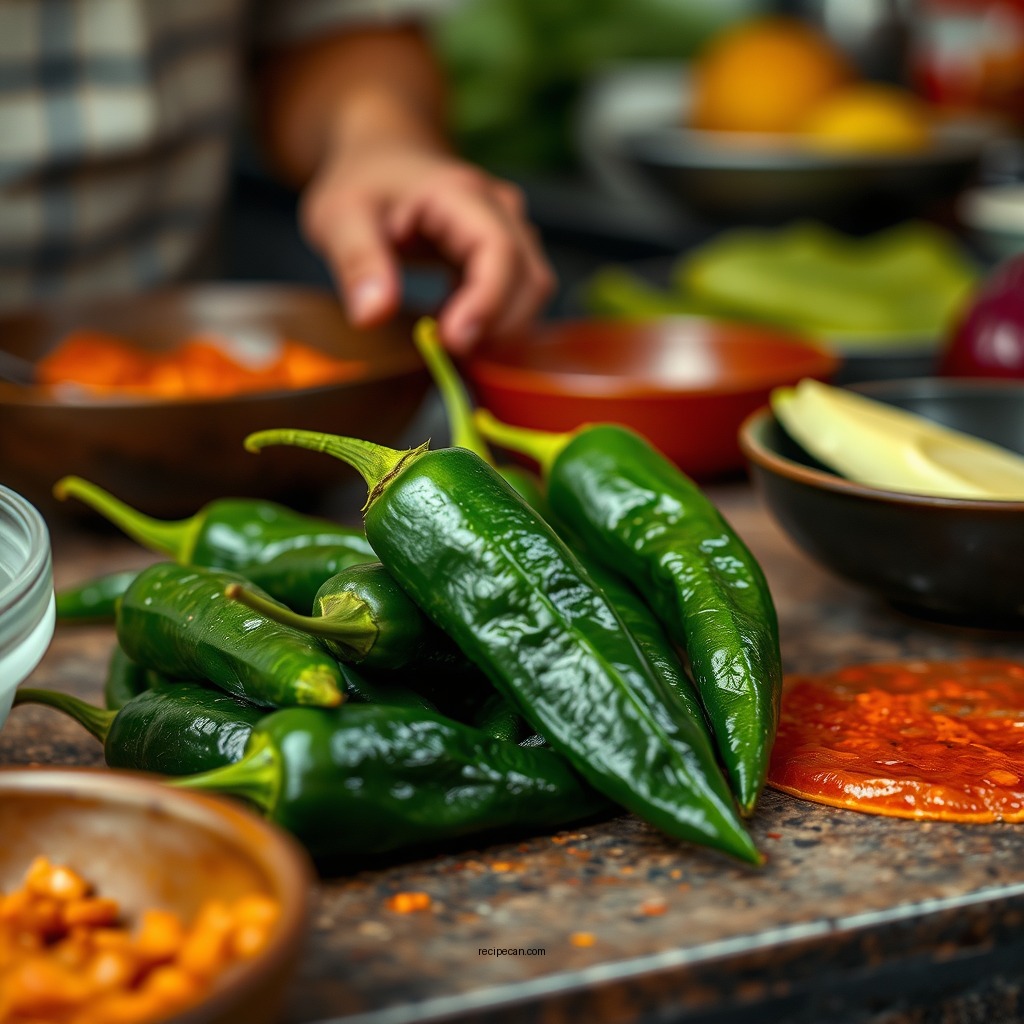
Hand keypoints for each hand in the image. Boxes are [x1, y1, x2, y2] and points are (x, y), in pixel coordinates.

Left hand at [300, 143, 555, 352]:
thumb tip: (372, 316)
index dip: (486, 303)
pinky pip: (520, 297)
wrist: (383, 155)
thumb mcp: (339, 216)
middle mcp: (501, 210)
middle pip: (529, 279)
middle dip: (496, 327)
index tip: (454, 342)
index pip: (498, 251)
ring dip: (500, 329)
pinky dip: (497, 324)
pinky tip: (456, 330)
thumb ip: (357, 263)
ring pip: (531, 292)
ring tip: (448, 343)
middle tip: (444, 353)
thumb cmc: (362, 181)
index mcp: (462, 194)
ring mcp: (511, 231)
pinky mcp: (508, 254)